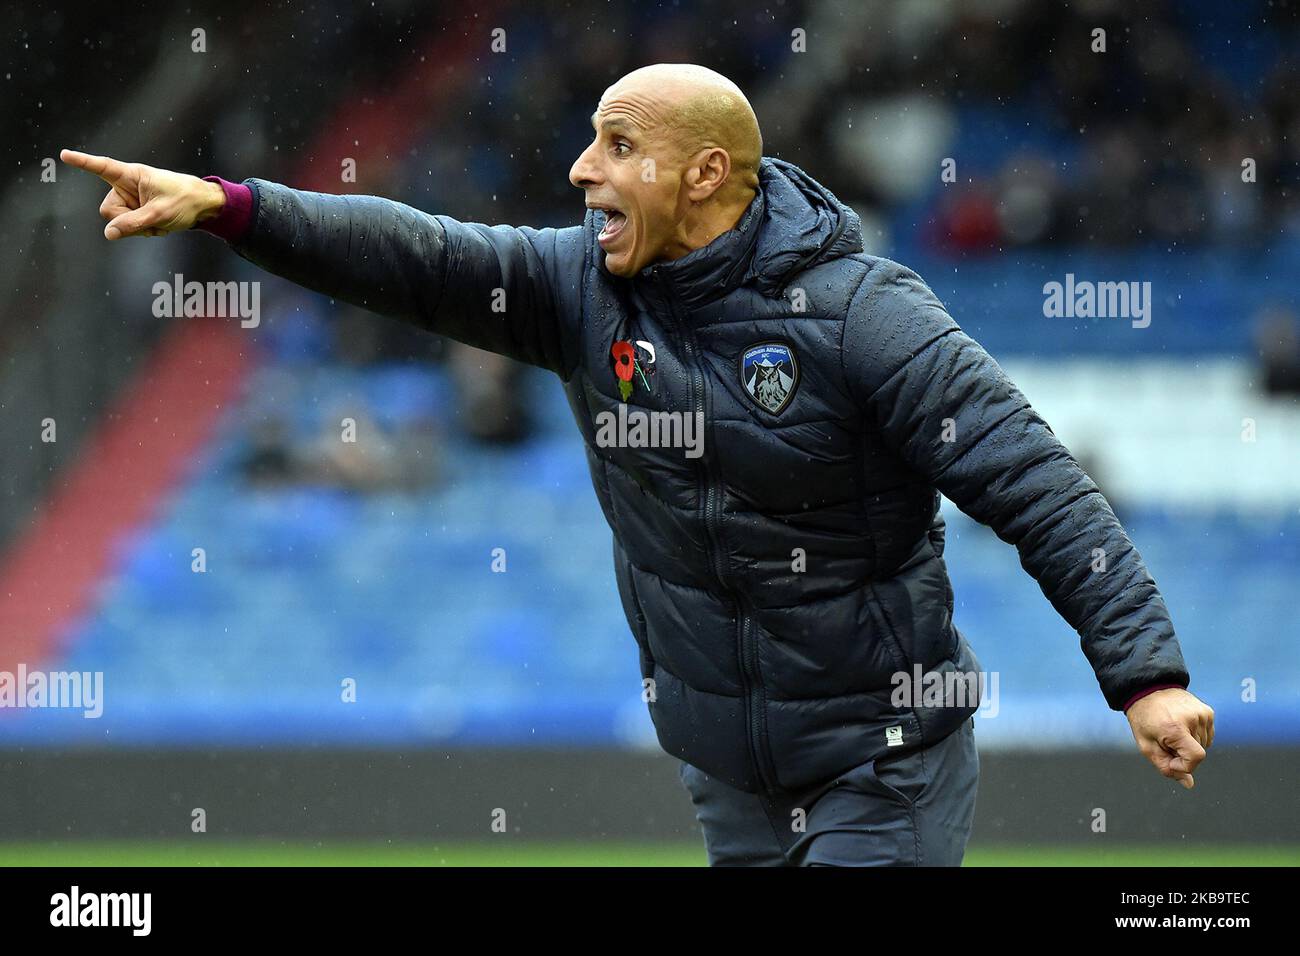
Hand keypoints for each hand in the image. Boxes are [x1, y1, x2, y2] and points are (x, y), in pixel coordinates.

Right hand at [60, 149, 224, 239]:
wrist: (203, 205)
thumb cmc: (184, 200)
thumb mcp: (159, 214)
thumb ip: (133, 223)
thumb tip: (109, 233)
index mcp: (132, 175)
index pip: (103, 167)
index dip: (83, 162)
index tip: (65, 154)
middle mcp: (126, 186)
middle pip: (108, 211)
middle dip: (126, 222)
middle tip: (151, 222)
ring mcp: (130, 199)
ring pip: (119, 223)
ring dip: (139, 228)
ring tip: (160, 222)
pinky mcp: (136, 210)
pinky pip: (130, 228)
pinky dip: (145, 230)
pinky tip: (160, 226)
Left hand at [1125, 687, 1213, 788]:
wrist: (1148, 690)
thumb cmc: (1145, 719)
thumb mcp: (1147, 746)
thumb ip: (1166, 767)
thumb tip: (1189, 784)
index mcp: (1175, 728)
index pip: (1196, 757)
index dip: (1185, 765)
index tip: (1170, 760)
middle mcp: (1193, 719)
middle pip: (1197, 753)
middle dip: (1182, 753)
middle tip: (1165, 740)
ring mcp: (1202, 714)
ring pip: (1203, 745)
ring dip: (1189, 744)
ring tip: (1172, 730)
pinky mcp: (1208, 712)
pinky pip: (1207, 735)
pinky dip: (1196, 736)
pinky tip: (1182, 726)